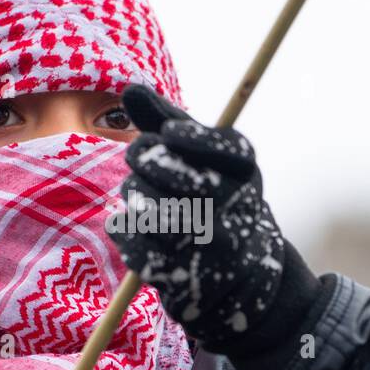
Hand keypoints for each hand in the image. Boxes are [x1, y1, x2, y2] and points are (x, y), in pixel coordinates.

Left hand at [107, 83, 324, 362]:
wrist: (240, 277)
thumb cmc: (213, 200)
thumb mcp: (206, 159)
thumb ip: (169, 120)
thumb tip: (130, 89)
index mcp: (246, 176)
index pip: (225, 148)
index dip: (192, 136)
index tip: (169, 132)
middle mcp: (236, 213)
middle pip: (171, 170)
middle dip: (143, 157)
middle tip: (140, 160)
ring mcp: (211, 251)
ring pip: (147, 208)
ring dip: (132, 194)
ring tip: (137, 194)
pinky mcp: (183, 280)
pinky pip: (134, 243)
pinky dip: (123, 228)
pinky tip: (128, 223)